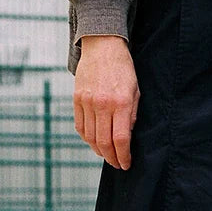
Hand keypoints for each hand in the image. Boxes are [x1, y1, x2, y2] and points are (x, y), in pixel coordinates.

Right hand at [74, 36, 138, 170]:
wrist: (102, 46)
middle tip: (117, 163)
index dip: (123, 156)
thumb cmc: (123, 69)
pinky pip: (80, 126)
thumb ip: (131, 115)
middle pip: (103, 142)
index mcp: (120, 102)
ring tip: (106, 154)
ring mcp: (87, 102)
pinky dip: (87, 138)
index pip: (121, 139)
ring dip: (98, 151)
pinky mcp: (76, 99)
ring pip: (90, 137)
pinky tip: (94, 142)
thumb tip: (126, 139)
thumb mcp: (135, 91)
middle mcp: (102, 104)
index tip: (126, 164)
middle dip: (111, 158)